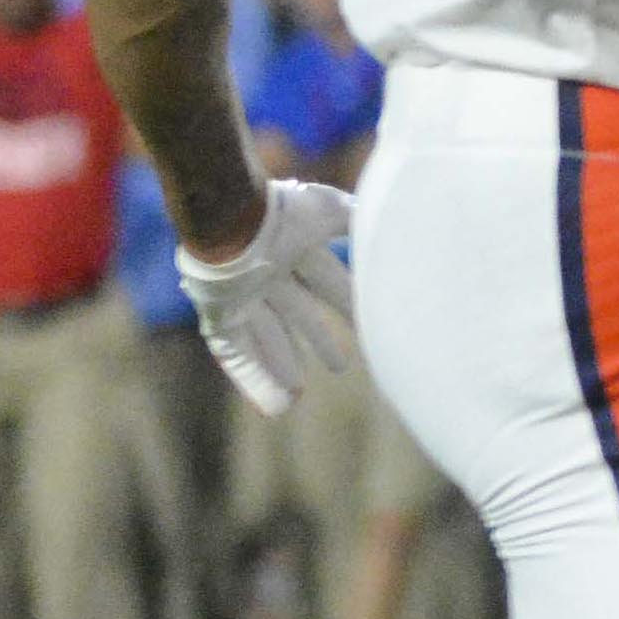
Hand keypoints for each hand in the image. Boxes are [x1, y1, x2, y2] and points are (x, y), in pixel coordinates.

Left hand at [181, 178, 358, 415]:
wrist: (232, 219)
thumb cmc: (285, 213)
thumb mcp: (334, 212)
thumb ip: (361, 222)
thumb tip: (399, 224)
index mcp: (294, 248)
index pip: (326, 280)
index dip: (348, 302)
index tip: (373, 325)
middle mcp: (268, 273)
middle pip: (296, 313)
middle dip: (317, 339)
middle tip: (341, 367)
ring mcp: (241, 295)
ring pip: (266, 337)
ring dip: (284, 366)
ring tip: (298, 397)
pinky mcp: (219, 314)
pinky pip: (236, 353)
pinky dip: (254, 378)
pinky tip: (274, 406)